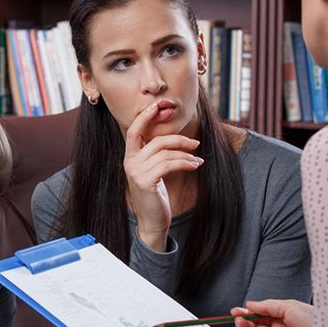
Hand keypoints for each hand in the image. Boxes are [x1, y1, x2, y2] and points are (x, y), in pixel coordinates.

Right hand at [123, 103, 202, 251]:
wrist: (152, 221)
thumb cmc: (155, 195)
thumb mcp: (153, 171)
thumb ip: (156, 154)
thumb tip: (171, 137)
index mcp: (130, 157)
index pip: (134, 131)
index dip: (145, 117)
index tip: (157, 105)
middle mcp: (129, 162)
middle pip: (156, 140)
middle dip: (178, 140)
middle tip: (195, 143)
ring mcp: (135, 172)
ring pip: (165, 153)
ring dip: (186, 155)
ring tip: (198, 160)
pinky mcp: (145, 182)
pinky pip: (168, 165)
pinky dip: (185, 163)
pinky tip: (195, 165)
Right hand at [232, 300, 313, 326]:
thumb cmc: (312, 319)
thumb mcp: (289, 306)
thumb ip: (267, 305)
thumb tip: (250, 304)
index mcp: (282, 314)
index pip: (260, 313)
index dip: (247, 311)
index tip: (236, 310)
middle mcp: (278, 326)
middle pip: (255, 324)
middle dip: (244, 320)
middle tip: (236, 317)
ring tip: (242, 324)